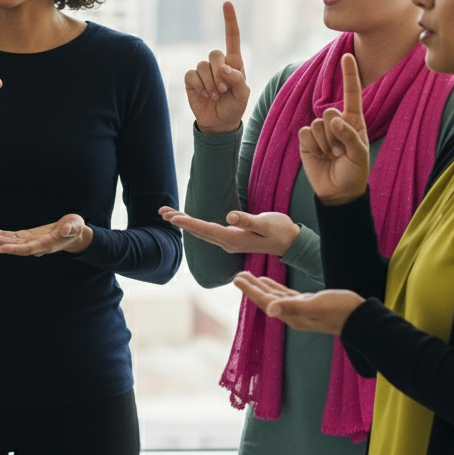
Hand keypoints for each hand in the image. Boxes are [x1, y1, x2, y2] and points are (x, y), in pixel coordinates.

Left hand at [0, 214, 92, 255]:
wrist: (73, 235)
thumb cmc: (75, 229)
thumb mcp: (76, 225)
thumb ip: (71, 228)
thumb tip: (65, 229)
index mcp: (46, 245)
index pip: (27, 248)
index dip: (14, 249)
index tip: (0, 249)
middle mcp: (34, 246)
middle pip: (13, 245)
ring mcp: (29, 242)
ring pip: (8, 241)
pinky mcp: (26, 237)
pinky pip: (10, 236)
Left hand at [160, 207, 300, 256]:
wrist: (291, 242)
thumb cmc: (280, 230)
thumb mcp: (266, 223)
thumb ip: (248, 220)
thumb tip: (229, 217)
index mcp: (233, 239)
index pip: (206, 229)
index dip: (188, 223)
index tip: (173, 217)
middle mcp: (227, 243)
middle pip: (198, 232)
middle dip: (180, 222)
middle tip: (162, 212)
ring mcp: (229, 242)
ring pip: (201, 232)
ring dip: (184, 223)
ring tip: (168, 214)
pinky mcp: (232, 238)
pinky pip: (208, 231)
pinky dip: (195, 225)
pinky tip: (188, 221)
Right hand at [185, 2, 249, 134]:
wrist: (219, 122)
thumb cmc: (234, 106)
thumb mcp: (243, 94)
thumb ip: (238, 79)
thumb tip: (224, 68)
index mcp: (234, 62)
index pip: (231, 37)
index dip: (229, 20)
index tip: (227, 3)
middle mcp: (217, 63)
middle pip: (215, 53)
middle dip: (219, 73)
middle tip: (224, 90)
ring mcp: (203, 71)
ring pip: (202, 65)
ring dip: (210, 83)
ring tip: (215, 95)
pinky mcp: (191, 79)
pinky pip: (192, 75)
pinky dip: (200, 86)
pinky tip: (204, 94)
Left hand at [234, 272, 363, 335]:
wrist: (362, 319)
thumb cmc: (340, 311)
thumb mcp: (315, 306)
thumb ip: (292, 307)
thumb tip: (269, 310)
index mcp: (291, 315)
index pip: (265, 301)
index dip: (250, 290)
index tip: (236, 278)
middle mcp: (292, 314)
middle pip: (266, 299)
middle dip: (251, 287)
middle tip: (237, 275)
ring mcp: (301, 310)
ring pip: (274, 296)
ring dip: (261, 286)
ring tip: (247, 276)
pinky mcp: (309, 304)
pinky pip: (286, 295)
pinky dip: (275, 288)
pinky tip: (268, 282)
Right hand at [298, 53, 369, 205]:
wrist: (337, 191)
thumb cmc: (355, 172)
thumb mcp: (359, 154)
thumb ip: (348, 134)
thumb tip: (331, 119)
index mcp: (354, 121)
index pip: (352, 93)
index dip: (349, 74)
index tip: (347, 55)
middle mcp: (335, 122)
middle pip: (329, 111)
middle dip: (335, 133)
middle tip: (341, 152)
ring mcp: (319, 130)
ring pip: (316, 124)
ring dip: (325, 143)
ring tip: (332, 156)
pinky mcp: (305, 139)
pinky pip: (305, 133)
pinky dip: (313, 146)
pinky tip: (320, 156)